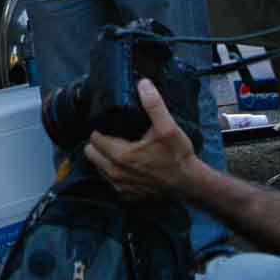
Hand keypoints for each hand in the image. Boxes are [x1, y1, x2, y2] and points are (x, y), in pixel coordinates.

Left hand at [83, 79, 197, 201]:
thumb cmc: (177, 156)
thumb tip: (143, 84)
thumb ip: (153, 105)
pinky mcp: (126, 196)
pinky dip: (113, 172)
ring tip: (118, 147)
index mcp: (121, 155)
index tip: (108, 124)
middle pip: (91, 154)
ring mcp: (120, 187)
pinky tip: (126, 164)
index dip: (99, 129)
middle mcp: (116, 173)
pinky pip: (110, 181)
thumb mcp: (167, 127)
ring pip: (99, 168)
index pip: (94, 139)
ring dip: (104, 158)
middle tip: (111, 135)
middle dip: (97, 144)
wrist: (189, 183)